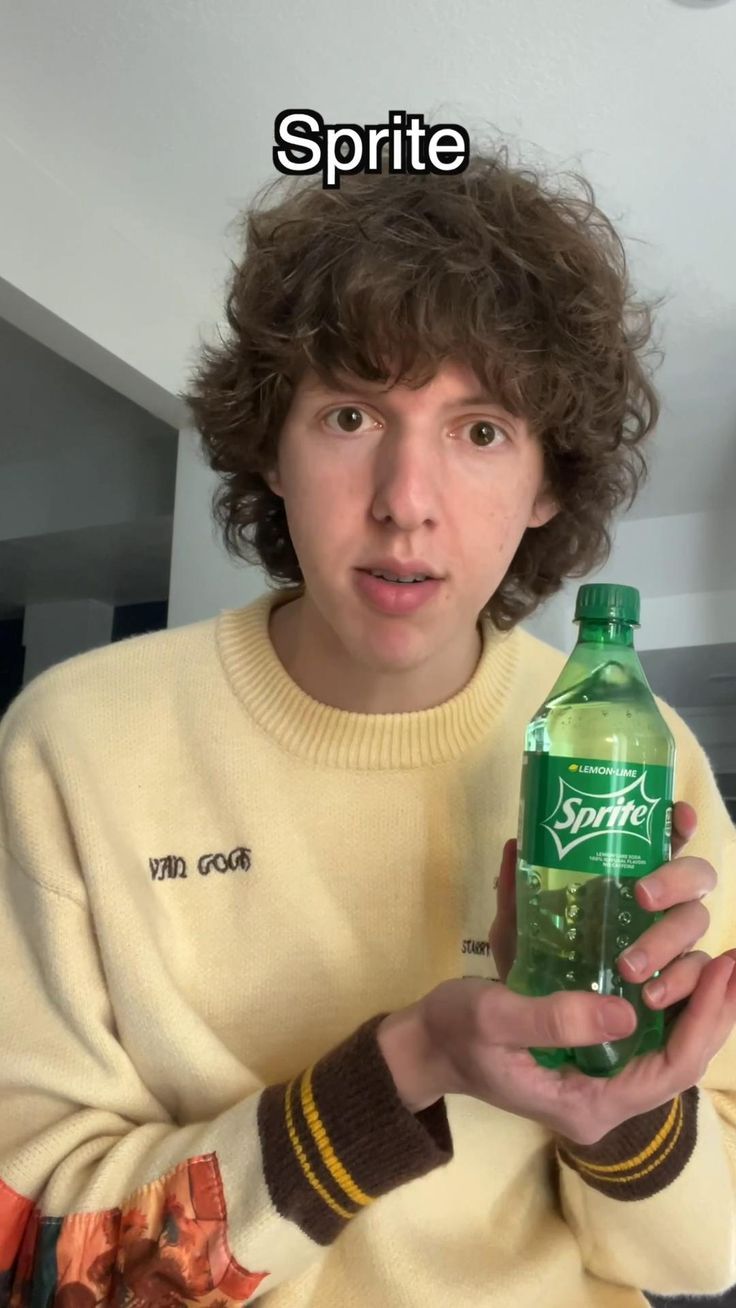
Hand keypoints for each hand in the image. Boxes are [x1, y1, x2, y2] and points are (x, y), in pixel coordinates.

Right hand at [377, 802, 735, 1144]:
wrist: (424, 1044)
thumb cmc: (454, 1032)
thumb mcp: (495, 1019)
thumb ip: (555, 1019)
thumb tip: (629, 1013)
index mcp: (587, 1103)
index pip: (670, 1070)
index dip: (705, 1021)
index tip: (726, 970)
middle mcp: (604, 1096)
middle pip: (682, 1060)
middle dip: (715, 1010)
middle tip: (735, 958)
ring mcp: (599, 1076)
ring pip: (670, 1047)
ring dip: (699, 1003)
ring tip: (721, 958)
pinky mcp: (591, 1052)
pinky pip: (648, 1033)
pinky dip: (671, 998)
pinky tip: (682, 962)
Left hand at [492, 802, 720, 1014]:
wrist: (530, 1025)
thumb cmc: (532, 963)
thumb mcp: (516, 929)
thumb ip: (514, 892)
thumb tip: (515, 846)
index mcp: (626, 877)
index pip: (662, 842)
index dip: (678, 825)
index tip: (679, 815)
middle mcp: (658, 904)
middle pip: (695, 877)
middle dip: (676, 880)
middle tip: (642, 896)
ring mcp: (670, 942)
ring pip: (695, 923)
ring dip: (668, 940)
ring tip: (628, 967)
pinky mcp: (674, 983)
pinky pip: (697, 976)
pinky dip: (680, 983)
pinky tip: (649, 997)